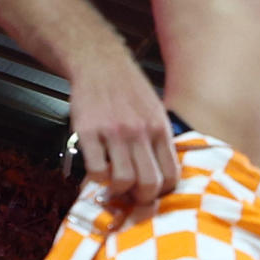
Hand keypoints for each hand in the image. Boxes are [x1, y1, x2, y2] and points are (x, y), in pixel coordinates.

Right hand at [69, 54, 179, 208]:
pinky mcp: (88, 131)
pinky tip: (98, 169)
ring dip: (118, 189)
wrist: (100, 62)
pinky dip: (96, 178)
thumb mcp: (156, 110)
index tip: (152, 191)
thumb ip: (160, 139)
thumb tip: (164, 171)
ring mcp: (113, 132)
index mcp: (159, 128)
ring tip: (114, 183)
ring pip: (123, 180)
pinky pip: (96, 169)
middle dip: (141, 198)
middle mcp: (139, 131)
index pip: (170, 174)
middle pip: (149, 183)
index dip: (162, 191)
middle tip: (132, 194)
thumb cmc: (128, 88)